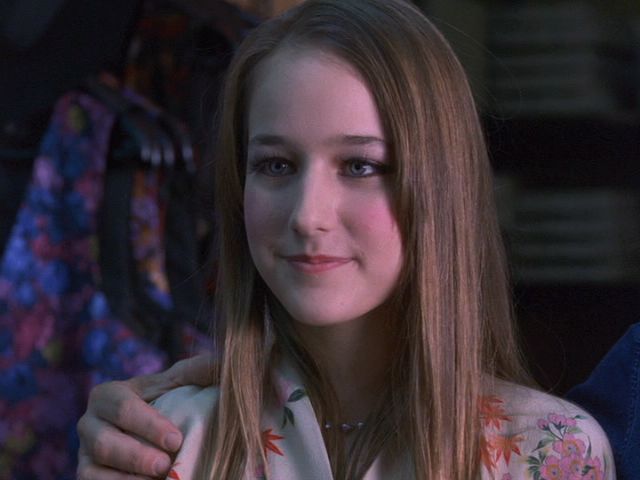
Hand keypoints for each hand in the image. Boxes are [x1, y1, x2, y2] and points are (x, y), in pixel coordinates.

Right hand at [77, 355, 216, 478]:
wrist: (155, 433)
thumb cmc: (169, 402)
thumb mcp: (179, 384)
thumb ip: (195, 372)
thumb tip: (219, 362)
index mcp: (107, 395)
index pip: (123, 408)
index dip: (149, 425)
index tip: (176, 439)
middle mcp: (89, 424)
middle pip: (104, 443)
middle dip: (136, 457)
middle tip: (166, 465)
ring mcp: (84, 454)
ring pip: (93, 471)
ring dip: (126, 479)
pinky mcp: (87, 476)